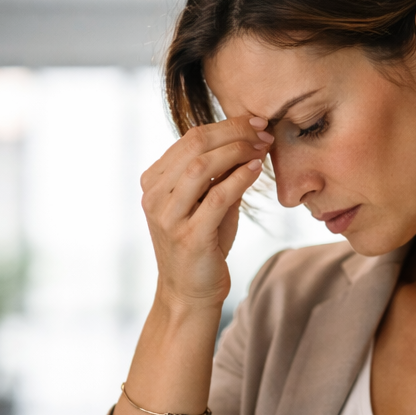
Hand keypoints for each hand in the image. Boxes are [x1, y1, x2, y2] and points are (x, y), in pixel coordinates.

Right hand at [140, 115, 273, 310]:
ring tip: (262, 147)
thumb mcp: (206, 204)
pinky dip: (239, 178)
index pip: (189, 140)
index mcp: (153, 182)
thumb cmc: (202, 246)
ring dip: (237, 151)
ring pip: (202, 167)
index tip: (254, 122)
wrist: (189, 293)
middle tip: (262, 130)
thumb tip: (251, 141)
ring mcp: (169, 217)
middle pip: (195, 146)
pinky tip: (256, 170)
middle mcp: (155, 196)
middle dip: (233, 132)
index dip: (224, 125)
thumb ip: (220, 175)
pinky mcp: (190, 236)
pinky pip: (217, 197)